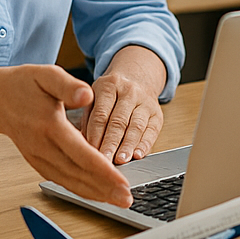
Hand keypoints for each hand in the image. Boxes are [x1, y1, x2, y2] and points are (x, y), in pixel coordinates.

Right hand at [0, 64, 131, 206]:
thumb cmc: (24, 85)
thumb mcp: (47, 75)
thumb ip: (68, 85)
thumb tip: (87, 94)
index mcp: (49, 125)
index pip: (80, 153)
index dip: (103, 170)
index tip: (122, 181)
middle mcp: (43, 146)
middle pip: (77, 173)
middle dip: (104, 189)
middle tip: (127, 199)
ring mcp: (38, 157)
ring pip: (69, 181)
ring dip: (95, 194)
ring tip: (118, 201)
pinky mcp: (38, 162)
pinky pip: (61, 180)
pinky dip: (81, 189)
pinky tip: (98, 194)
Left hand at [85, 45, 167, 164]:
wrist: (136, 77)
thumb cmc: (110, 94)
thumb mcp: (94, 98)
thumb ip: (88, 120)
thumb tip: (82, 145)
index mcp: (109, 85)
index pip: (101, 114)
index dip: (95, 136)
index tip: (89, 153)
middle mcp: (129, 91)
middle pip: (118, 121)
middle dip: (110, 143)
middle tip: (104, 161)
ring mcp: (145, 102)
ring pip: (136, 126)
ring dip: (128, 146)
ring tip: (120, 161)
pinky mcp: (157, 113)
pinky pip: (152, 131)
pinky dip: (145, 144)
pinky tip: (138, 155)